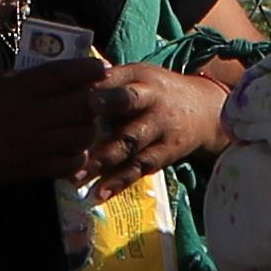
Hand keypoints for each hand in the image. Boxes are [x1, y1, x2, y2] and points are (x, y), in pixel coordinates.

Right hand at [0, 55, 106, 186]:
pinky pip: (69, 163)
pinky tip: (74, 149)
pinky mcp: (32, 168)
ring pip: (81, 135)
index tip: (102, 68)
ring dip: (90, 128)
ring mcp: (34, 144)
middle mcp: (32, 115)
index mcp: (19, 89)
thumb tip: (49, 77)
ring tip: (86, 124)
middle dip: (98, 100)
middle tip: (101, 98)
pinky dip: (78, 155)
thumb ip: (20, 80)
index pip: (63, 75)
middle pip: (81, 105)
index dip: (87, 70)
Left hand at [78, 61, 234, 190]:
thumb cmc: (157, 92)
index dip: (100, 85)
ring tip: (77, 176)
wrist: (205, 110)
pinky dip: (120, 182)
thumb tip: (65, 86)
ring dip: (103, 161)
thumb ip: (108, 81)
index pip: (117, 77)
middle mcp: (152, 99)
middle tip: (77, 130)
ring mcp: (160, 128)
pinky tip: (100, 194)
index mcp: (140, 77)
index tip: (82, 95)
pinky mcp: (165, 153)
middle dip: (104, 116)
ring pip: (131, 143)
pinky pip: (140, 168)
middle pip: (128, 104)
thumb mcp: (138, 76)